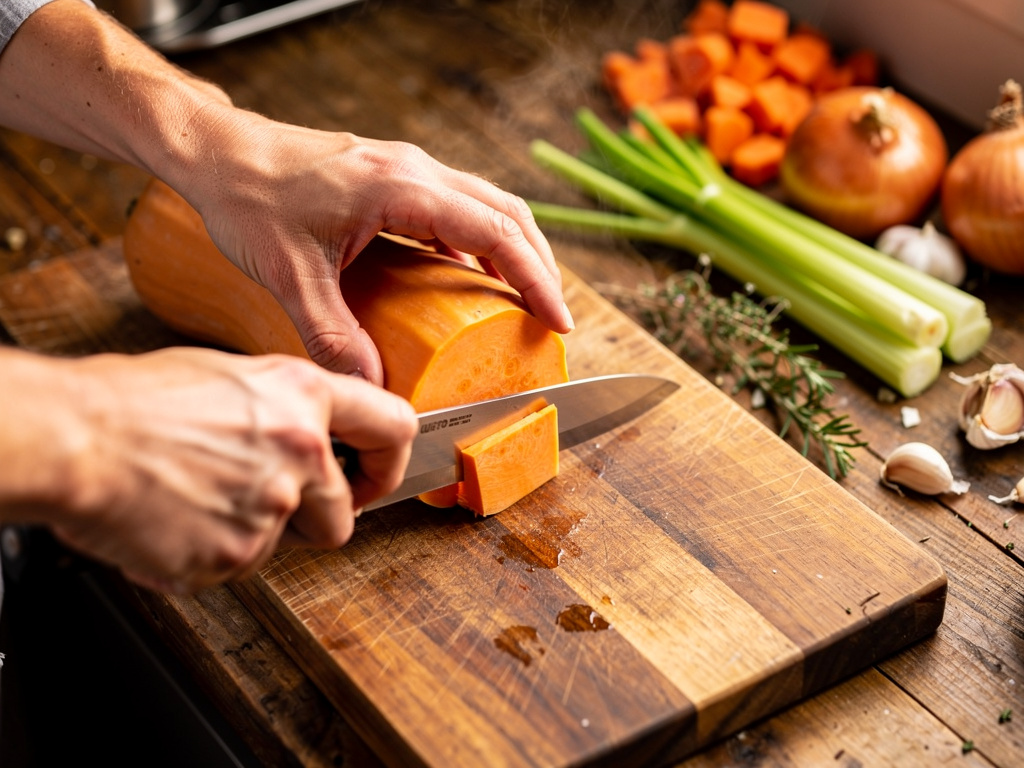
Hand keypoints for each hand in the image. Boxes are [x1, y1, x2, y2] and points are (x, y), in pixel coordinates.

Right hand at [46, 348, 416, 593]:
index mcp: (302, 397)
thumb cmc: (134, 402)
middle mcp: (301, 450)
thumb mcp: (228, 377)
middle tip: (262, 502)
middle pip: (341, 514)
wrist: (77, 439)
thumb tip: (299, 432)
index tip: (377, 477)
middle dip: (310, 518)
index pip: (391, 426)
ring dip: (254, 534)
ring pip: (284, 543)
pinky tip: (179, 521)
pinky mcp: (238, 553)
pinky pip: (240, 565)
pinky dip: (213, 555)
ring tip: (201, 500)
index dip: (389, 460)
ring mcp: (273, 506)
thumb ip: (281, 409)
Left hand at [173, 110, 573, 382]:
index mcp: (401, 187)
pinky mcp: (393, 176)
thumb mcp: (290, 274)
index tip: (556, 319)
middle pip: (507, 212)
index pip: (494, 230)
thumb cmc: (248, 198)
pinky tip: (469, 275)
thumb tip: (373, 387)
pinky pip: (457, 206)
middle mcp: (414, 169)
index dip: (534, 278)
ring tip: (525, 298)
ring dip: (516, 248)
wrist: (219, 152)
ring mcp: (406, 168)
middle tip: (551, 316)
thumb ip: (332, 335)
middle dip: (539, 265)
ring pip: (487, 204)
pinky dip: (479, 240)